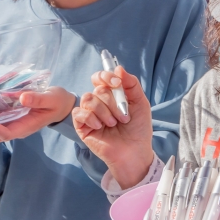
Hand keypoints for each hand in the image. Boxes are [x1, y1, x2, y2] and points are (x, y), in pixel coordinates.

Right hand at [72, 66, 154, 188]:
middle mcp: (98, 102)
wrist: (134, 151)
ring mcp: (89, 114)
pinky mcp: (82, 126)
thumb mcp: (140, 103)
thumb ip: (132, 84)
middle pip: (98, 89)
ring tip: (113, 124)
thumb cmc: (138, 129)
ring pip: (88, 98)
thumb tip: (118, 68)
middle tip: (124, 117)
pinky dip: (91, 118)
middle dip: (113, 102)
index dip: (106, 76)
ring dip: (104, 111)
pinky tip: (101, 127)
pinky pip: (79, 113)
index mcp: (111, 95)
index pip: (100, 77)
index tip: (117, 84)